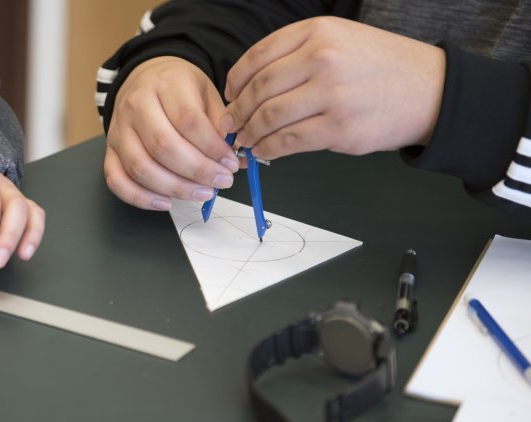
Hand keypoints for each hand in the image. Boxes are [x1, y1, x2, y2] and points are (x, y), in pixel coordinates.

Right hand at [105, 56, 239, 210]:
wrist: (145, 77)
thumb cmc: (179, 88)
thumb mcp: (206, 92)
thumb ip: (220, 123)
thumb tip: (238, 158)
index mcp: (165, 85)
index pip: (188, 121)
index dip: (212, 148)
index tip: (231, 163)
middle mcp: (136, 105)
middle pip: (164, 146)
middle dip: (197, 171)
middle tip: (221, 182)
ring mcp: (118, 130)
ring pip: (140, 167)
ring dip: (174, 187)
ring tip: (201, 193)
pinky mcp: (109, 150)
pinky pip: (117, 180)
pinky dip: (140, 198)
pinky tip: (166, 202)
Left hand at [221, 17, 445, 158]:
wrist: (430, 89)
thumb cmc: (380, 66)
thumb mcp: (340, 39)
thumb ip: (296, 55)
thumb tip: (249, 85)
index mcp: (318, 33)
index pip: (258, 57)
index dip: (235, 81)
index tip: (229, 94)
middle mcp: (323, 59)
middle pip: (259, 89)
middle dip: (238, 110)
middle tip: (231, 123)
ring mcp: (332, 94)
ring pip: (270, 117)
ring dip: (250, 132)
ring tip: (246, 139)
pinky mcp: (340, 128)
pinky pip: (289, 141)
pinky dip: (269, 148)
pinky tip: (265, 150)